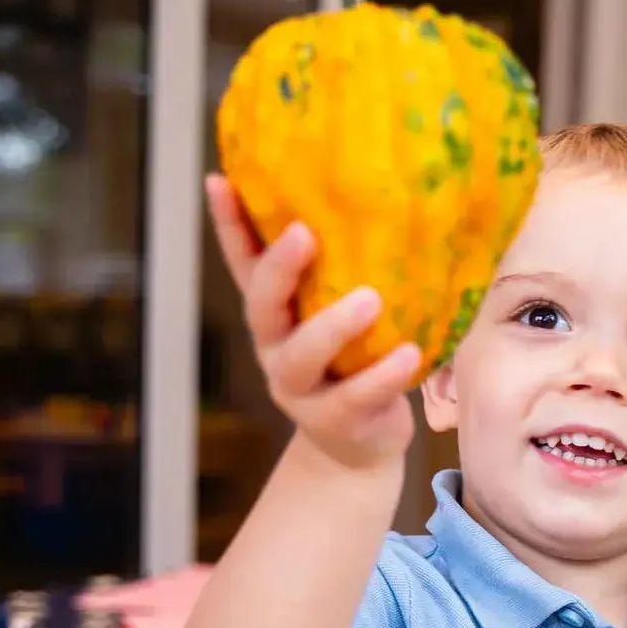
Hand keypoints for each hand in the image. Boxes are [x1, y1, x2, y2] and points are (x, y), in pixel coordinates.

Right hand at [206, 175, 418, 472]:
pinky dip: (383, 376)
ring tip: (370, 298)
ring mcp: (300, 388)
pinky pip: (356, 396)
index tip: (218, 180)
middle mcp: (277, 347)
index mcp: (276, 315)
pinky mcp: (335, 421)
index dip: (228, 225)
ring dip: (334, 326)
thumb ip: (342, 276)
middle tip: (305, 234)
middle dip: (278, 268)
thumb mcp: (337, 318)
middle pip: (262, 305)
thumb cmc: (355, 364)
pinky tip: (408, 354)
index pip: (243, 264)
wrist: (359, 447)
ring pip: (303, 355)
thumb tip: (370, 205)